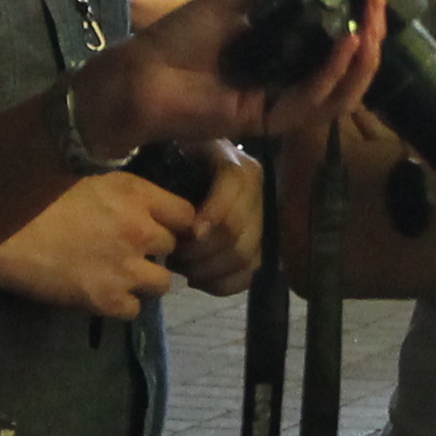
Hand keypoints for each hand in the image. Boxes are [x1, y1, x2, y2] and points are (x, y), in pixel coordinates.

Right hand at [0, 170, 195, 319]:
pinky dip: (121, 303)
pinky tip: (101, 291)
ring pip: (162, 283)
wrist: (2, 236)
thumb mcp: (85, 177)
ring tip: (120, 273)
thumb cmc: (35, 198)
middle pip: (173, 247)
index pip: (186, 214)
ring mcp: (127, 269)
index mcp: (136, 194)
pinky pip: (133, 309)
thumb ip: (121, 191)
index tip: (160, 225)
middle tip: (131, 248)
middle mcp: (141, 231)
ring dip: (145, 279)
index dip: (174, 221)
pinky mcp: (107, 301)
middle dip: (156, 249)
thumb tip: (139, 199)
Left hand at [80, 0, 383, 155]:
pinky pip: (310, 103)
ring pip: (338, 95)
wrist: (139, 73)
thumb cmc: (177, 38)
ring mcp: (278, 106)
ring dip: (360, 62)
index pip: (336, 46)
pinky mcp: (266, 122)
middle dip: (370, 39)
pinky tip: (344, 45)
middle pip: (346, 72)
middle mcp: (286, 83)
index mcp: (282, 57)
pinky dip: (331, 75)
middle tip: (378, 5)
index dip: (360, 21)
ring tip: (371, 27)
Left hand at [172, 150, 265, 291]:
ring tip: (181, 266)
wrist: (187, 173)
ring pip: (245, 256)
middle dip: (202, 250)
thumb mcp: (172, 152)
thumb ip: (172, 160)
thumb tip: (174, 199)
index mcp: (238, 165)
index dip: (213, 213)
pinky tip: (197, 280)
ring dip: (208, 269)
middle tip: (174, 256)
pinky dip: (222, 283)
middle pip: (237, 230)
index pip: (234, 188)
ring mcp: (263, 222)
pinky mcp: (261, 246)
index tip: (188, 232)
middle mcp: (259, 192)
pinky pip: (249, 273)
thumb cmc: (173, 163)